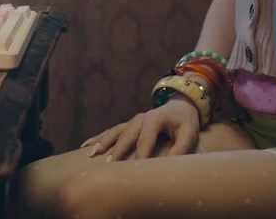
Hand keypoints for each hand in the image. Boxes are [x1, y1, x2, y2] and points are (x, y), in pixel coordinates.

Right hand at [79, 97, 199, 160]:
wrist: (181, 105)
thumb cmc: (185, 123)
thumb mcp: (189, 135)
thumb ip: (180, 149)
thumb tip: (168, 166)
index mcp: (155, 118)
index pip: (146, 138)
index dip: (140, 154)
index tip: (134, 169)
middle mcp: (141, 118)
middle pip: (126, 135)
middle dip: (117, 149)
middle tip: (108, 164)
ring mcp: (133, 120)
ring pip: (115, 132)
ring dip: (103, 143)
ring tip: (92, 154)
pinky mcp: (128, 124)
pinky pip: (112, 131)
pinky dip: (99, 138)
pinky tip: (86, 145)